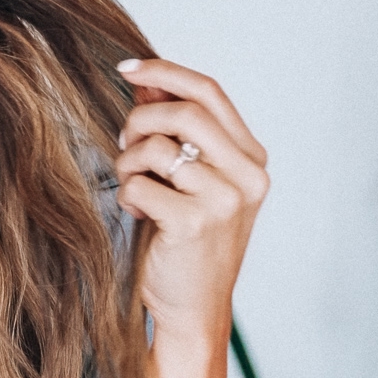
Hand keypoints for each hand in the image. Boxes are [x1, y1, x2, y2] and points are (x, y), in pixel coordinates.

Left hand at [114, 57, 268, 348]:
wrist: (194, 309)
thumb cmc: (186, 243)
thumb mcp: (187, 181)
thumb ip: (174, 132)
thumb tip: (146, 80)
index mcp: (251, 159)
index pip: (210, 92)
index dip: (165, 72)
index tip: (128, 68)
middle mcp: (247, 176)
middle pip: (185, 111)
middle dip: (141, 119)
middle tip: (125, 142)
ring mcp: (225, 200)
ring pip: (158, 147)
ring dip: (129, 161)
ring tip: (133, 186)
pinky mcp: (195, 223)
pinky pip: (142, 184)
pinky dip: (128, 194)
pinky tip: (138, 213)